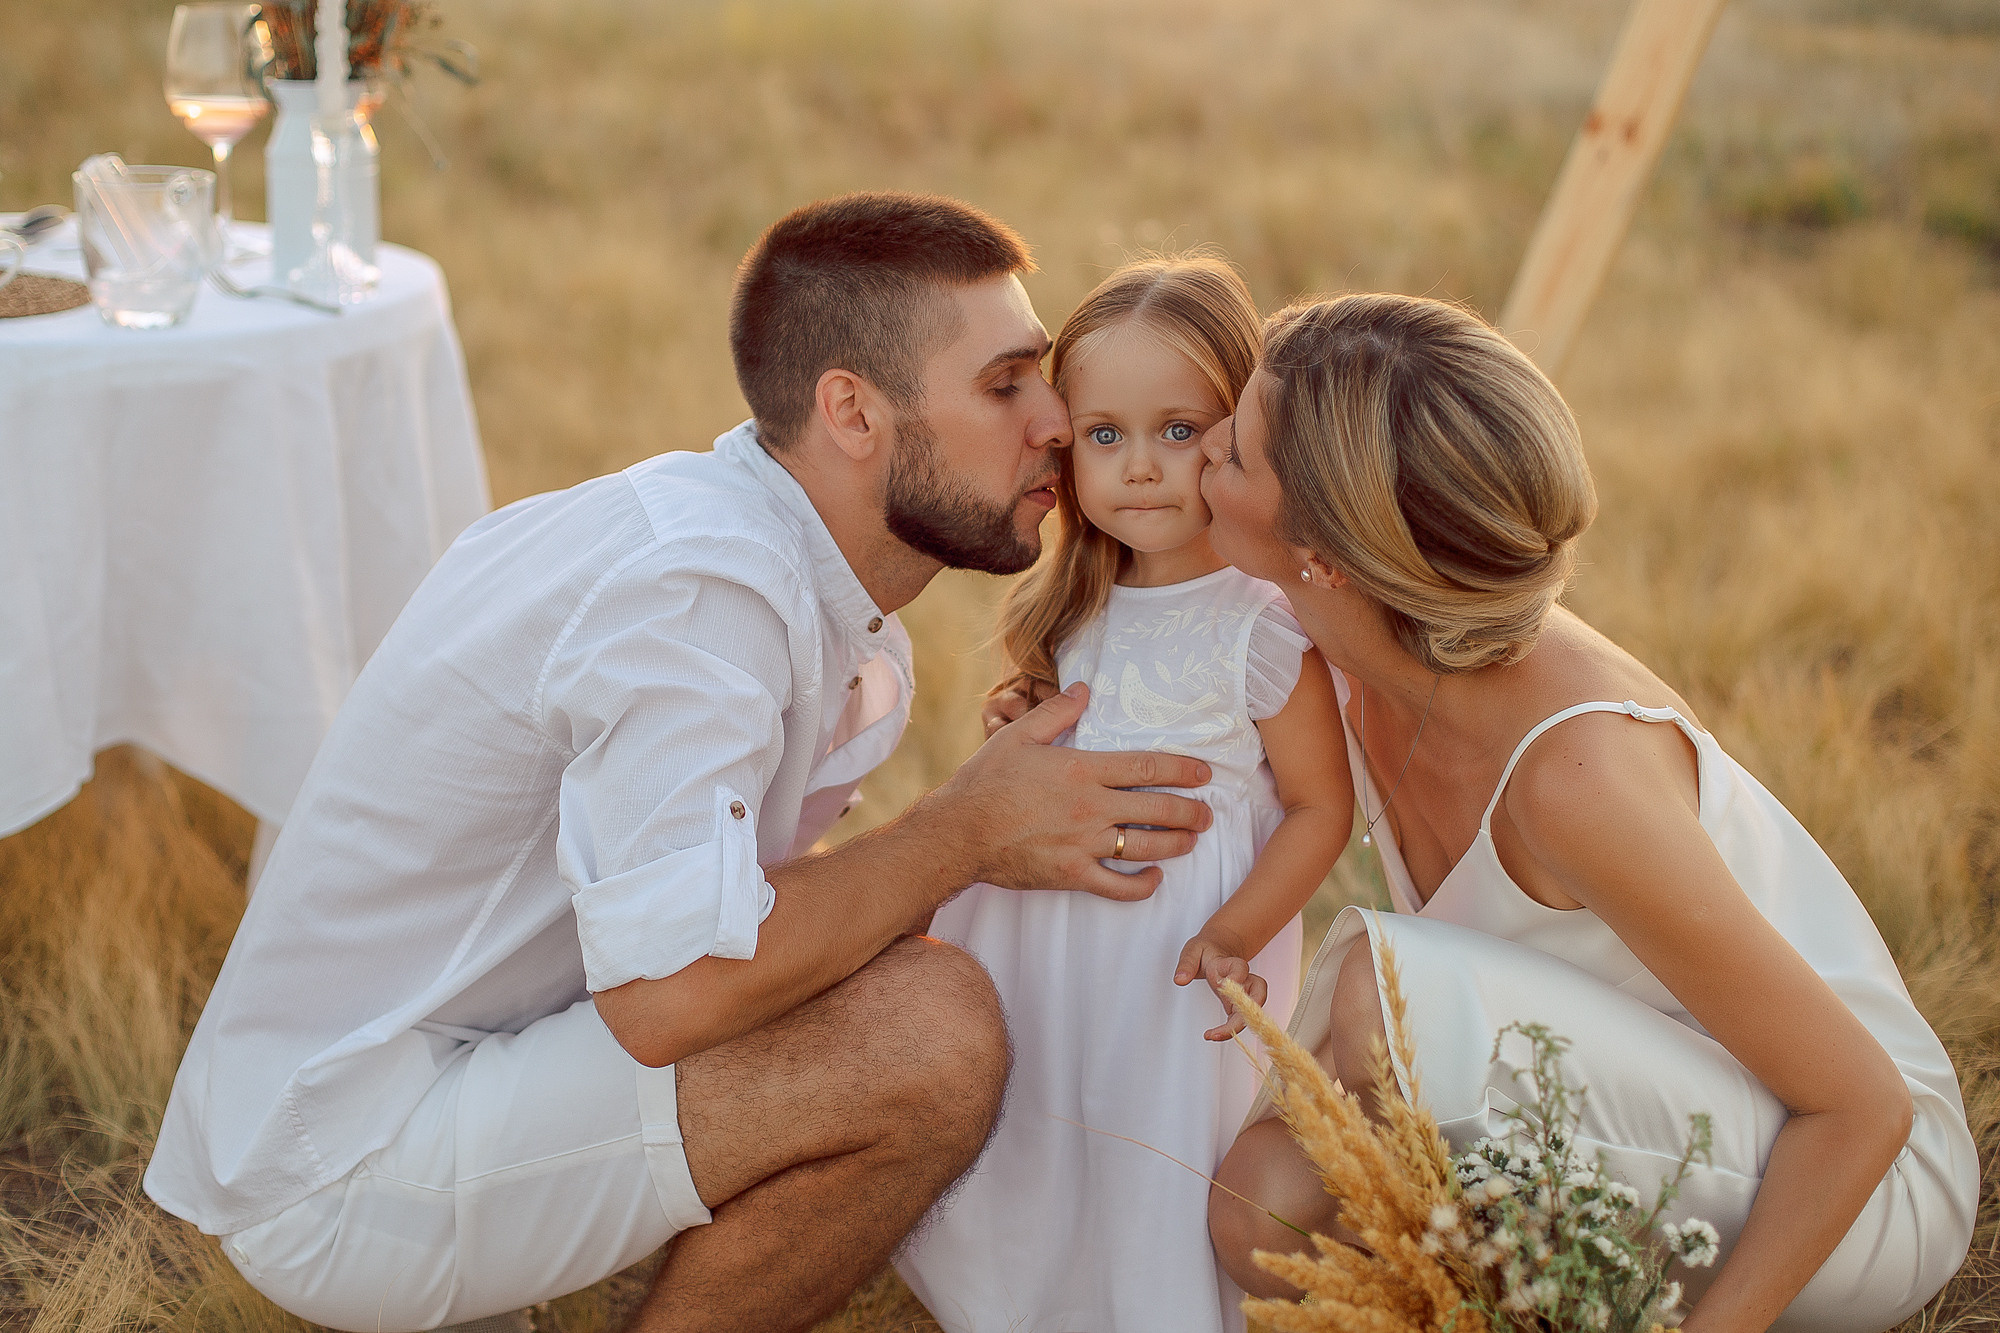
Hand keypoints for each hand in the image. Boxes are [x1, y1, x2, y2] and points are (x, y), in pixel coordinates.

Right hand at [934, 683, 1212, 901]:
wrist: (957, 832)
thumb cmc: (985, 782)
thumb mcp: (1018, 735)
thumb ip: (1056, 711)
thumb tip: (1084, 688)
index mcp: (1081, 770)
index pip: (1146, 767)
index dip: (1181, 769)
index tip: (1203, 773)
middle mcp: (1091, 808)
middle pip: (1157, 809)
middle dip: (1190, 811)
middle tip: (1208, 813)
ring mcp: (1083, 845)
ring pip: (1145, 847)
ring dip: (1176, 844)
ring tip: (1191, 840)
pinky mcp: (1071, 875)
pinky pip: (1118, 887)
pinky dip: (1142, 886)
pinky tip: (1154, 879)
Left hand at [1175, 929, 1265, 1040]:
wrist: (1219, 950)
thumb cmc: (1206, 950)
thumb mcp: (1192, 950)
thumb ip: (1186, 964)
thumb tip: (1180, 980)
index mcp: (1231, 963)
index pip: (1240, 969)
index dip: (1235, 978)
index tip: (1220, 986)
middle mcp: (1244, 979)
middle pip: (1257, 996)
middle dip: (1243, 1014)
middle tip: (1222, 1027)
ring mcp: (1245, 993)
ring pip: (1254, 1011)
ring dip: (1238, 1026)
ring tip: (1215, 1035)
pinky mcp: (1239, 1004)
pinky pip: (1241, 1018)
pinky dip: (1231, 1029)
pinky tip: (1214, 1035)